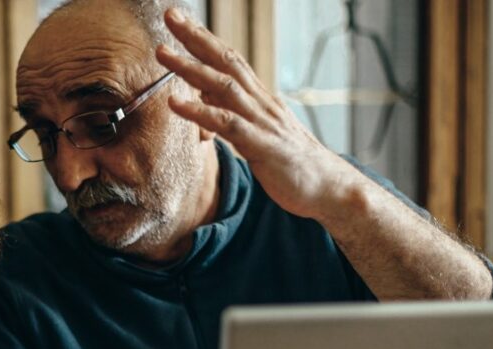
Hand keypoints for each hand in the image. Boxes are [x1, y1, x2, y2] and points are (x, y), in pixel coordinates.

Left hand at [155, 9, 371, 222]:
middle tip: (171, 15)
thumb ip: (231, 110)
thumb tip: (203, 90)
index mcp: (259, 98)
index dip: (204, 38)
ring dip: (191, 68)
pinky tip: (176, 103)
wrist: (329, 188)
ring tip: (162, 53)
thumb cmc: (291, 163)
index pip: (229, 59)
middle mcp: (261, 103)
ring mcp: (262, 122)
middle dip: (196, 38)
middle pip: (226, 62)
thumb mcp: (257, 132)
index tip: (179, 19)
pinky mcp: (262, 146)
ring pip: (223, 86)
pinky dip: (200, 112)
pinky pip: (227, 125)